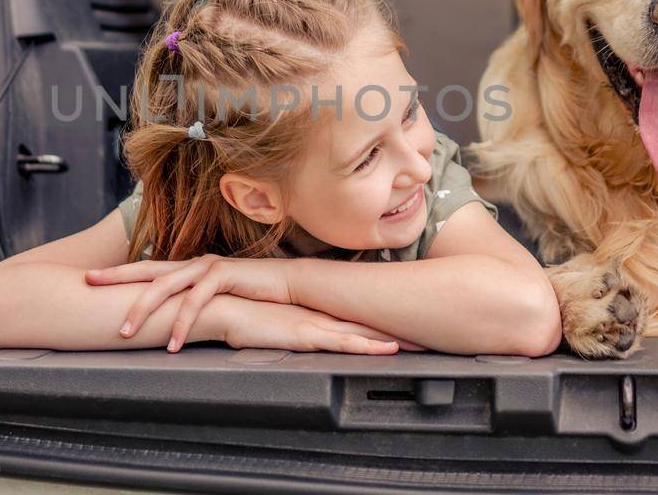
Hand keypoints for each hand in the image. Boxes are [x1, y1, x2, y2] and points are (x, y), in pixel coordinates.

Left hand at [86, 255, 293, 351]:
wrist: (288, 285)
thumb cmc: (252, 295)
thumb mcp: (216, 300)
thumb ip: (194, 304)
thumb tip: (171, 322)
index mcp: (188, 269)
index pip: (145, 269)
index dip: (117, 272)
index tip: (88, 277)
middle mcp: (193, 264)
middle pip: (146, 271)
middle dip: (115, 278)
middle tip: (88, 287)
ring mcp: (207, 267)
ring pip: (166, 287)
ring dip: (143, 311)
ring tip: (125, 334)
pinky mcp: (224, 276)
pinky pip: (196, 301)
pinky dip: (182, 323)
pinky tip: (173, 344)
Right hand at [217, 299, 414, 354]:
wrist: (218, 307)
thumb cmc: (240, 316)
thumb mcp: (273, 325)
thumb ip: (291, 329)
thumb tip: (302, 334)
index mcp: (317, 314)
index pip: (360, 318)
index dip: (389, 321)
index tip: (416, 324)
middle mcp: (322, 317)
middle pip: (372, 323)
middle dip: (405, 329)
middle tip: (438, 331)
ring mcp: (316, 325)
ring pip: (365, 333)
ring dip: (395, 339)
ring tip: (425, 344)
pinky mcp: (305, 335)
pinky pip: (342, 342)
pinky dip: (367, 346)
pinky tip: (387, 350)